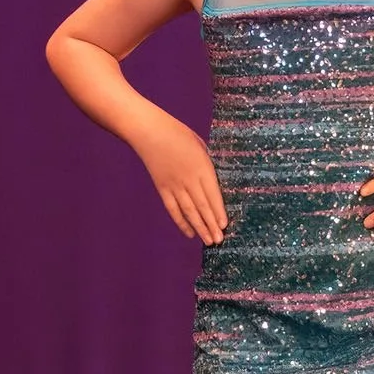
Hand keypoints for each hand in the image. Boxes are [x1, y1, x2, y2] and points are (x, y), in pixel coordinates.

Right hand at [136, 117, 227, 244]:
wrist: (149, 131)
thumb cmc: (177, 133)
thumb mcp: (200, 145)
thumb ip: (206, 164)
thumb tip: (212, 180)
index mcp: (201, 166)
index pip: (212, 194)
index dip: (218, 211)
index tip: (224, 225)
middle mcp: (189, 179)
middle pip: (202, 206)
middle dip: (211, 224)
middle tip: (219, 240)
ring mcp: (174, 185)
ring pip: (189, 211)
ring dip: (199, 227)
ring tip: (208, 241)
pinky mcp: (162, 188)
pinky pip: (173, 209)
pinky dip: (181, 222)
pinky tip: (190, 233)